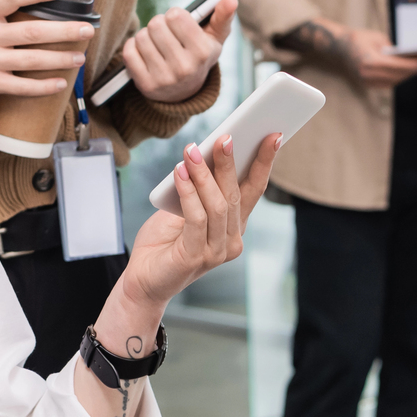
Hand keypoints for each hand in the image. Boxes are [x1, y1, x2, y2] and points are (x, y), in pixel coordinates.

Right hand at [0, 0, 94, 106]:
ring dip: (61, 59)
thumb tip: (47, 2)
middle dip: (64, 31)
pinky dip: (44, 86)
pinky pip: (22, 86)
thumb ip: (5, 11)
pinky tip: (60, 82)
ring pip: (32, 60)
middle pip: (32, 31)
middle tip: (86, 30)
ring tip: (80, 57)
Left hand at [115, 132, 281, 312]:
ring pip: (218, 205)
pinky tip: (179, 172)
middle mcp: (232, 239)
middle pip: (236, 194)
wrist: (143, 280)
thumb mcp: (183, 208)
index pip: (255, 189)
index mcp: (234, 225)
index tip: (273, 135)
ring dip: (204, 174)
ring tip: (191, 150)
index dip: (265, 162)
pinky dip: (188, 192)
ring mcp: (217, 251)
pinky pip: (196, 218)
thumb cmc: (163, 242)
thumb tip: (203, 152)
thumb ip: (198, 189)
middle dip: (230, 162)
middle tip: (224, 136)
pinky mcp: (196, 257)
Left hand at [125, 0, 234, 104]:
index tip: (179, 23)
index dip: (175, 15)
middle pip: (156, 24)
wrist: (185, 92)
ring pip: (141, 37)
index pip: (176, 16)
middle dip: (159, 24)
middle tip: (166, 33)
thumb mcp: (214, 38)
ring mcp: (163, 78)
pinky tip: (145, 52)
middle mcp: (184, 68)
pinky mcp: (145, 85)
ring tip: (157, 44)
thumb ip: (223, 16)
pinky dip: (133, 47)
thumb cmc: (199, 56)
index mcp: (202, 52)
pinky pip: (129, 52)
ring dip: (146, 36)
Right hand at [347, 27, 416, 87]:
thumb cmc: (360, 39)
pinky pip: (384, 83)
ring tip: (416, 70)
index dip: (409, 66)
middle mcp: (366, 74)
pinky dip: (395, 78)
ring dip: (403, 76)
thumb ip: (391, 48)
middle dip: (409, 72)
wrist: (340, 47)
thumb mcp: (378, 38)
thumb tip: (407, 57)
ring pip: (390, 81)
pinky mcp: (365, 84)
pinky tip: (404, 73)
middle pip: (394, 76)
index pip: (394, 66)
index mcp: (368, 61)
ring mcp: (365, 81)